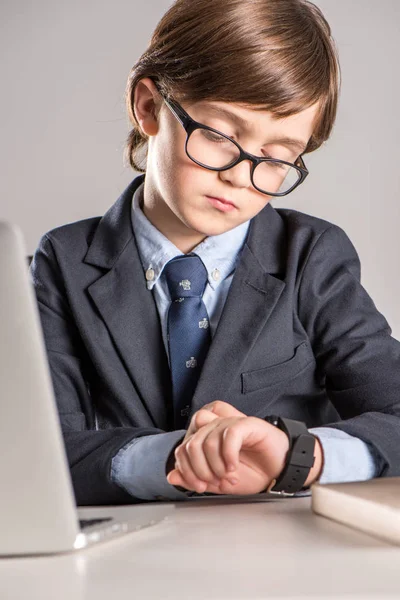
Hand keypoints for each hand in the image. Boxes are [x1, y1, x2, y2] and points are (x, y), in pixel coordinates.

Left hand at [167, 401, 290, 494]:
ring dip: (216, 466)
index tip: (201, 486)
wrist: (278, 471)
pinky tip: (234, 467)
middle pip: (191, 443)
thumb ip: (194, 478)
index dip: (187, 470)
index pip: (182, 448)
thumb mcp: (218, 481)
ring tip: (229, 476)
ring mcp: (230, 422)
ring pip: (207, 440)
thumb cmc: (252, 472)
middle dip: (200, 470)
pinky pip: (229, 434)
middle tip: (216, 481)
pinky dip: (228, 456)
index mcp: (206, 437)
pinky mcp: (247, 423)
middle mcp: (215, 425)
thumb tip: (171, 476)